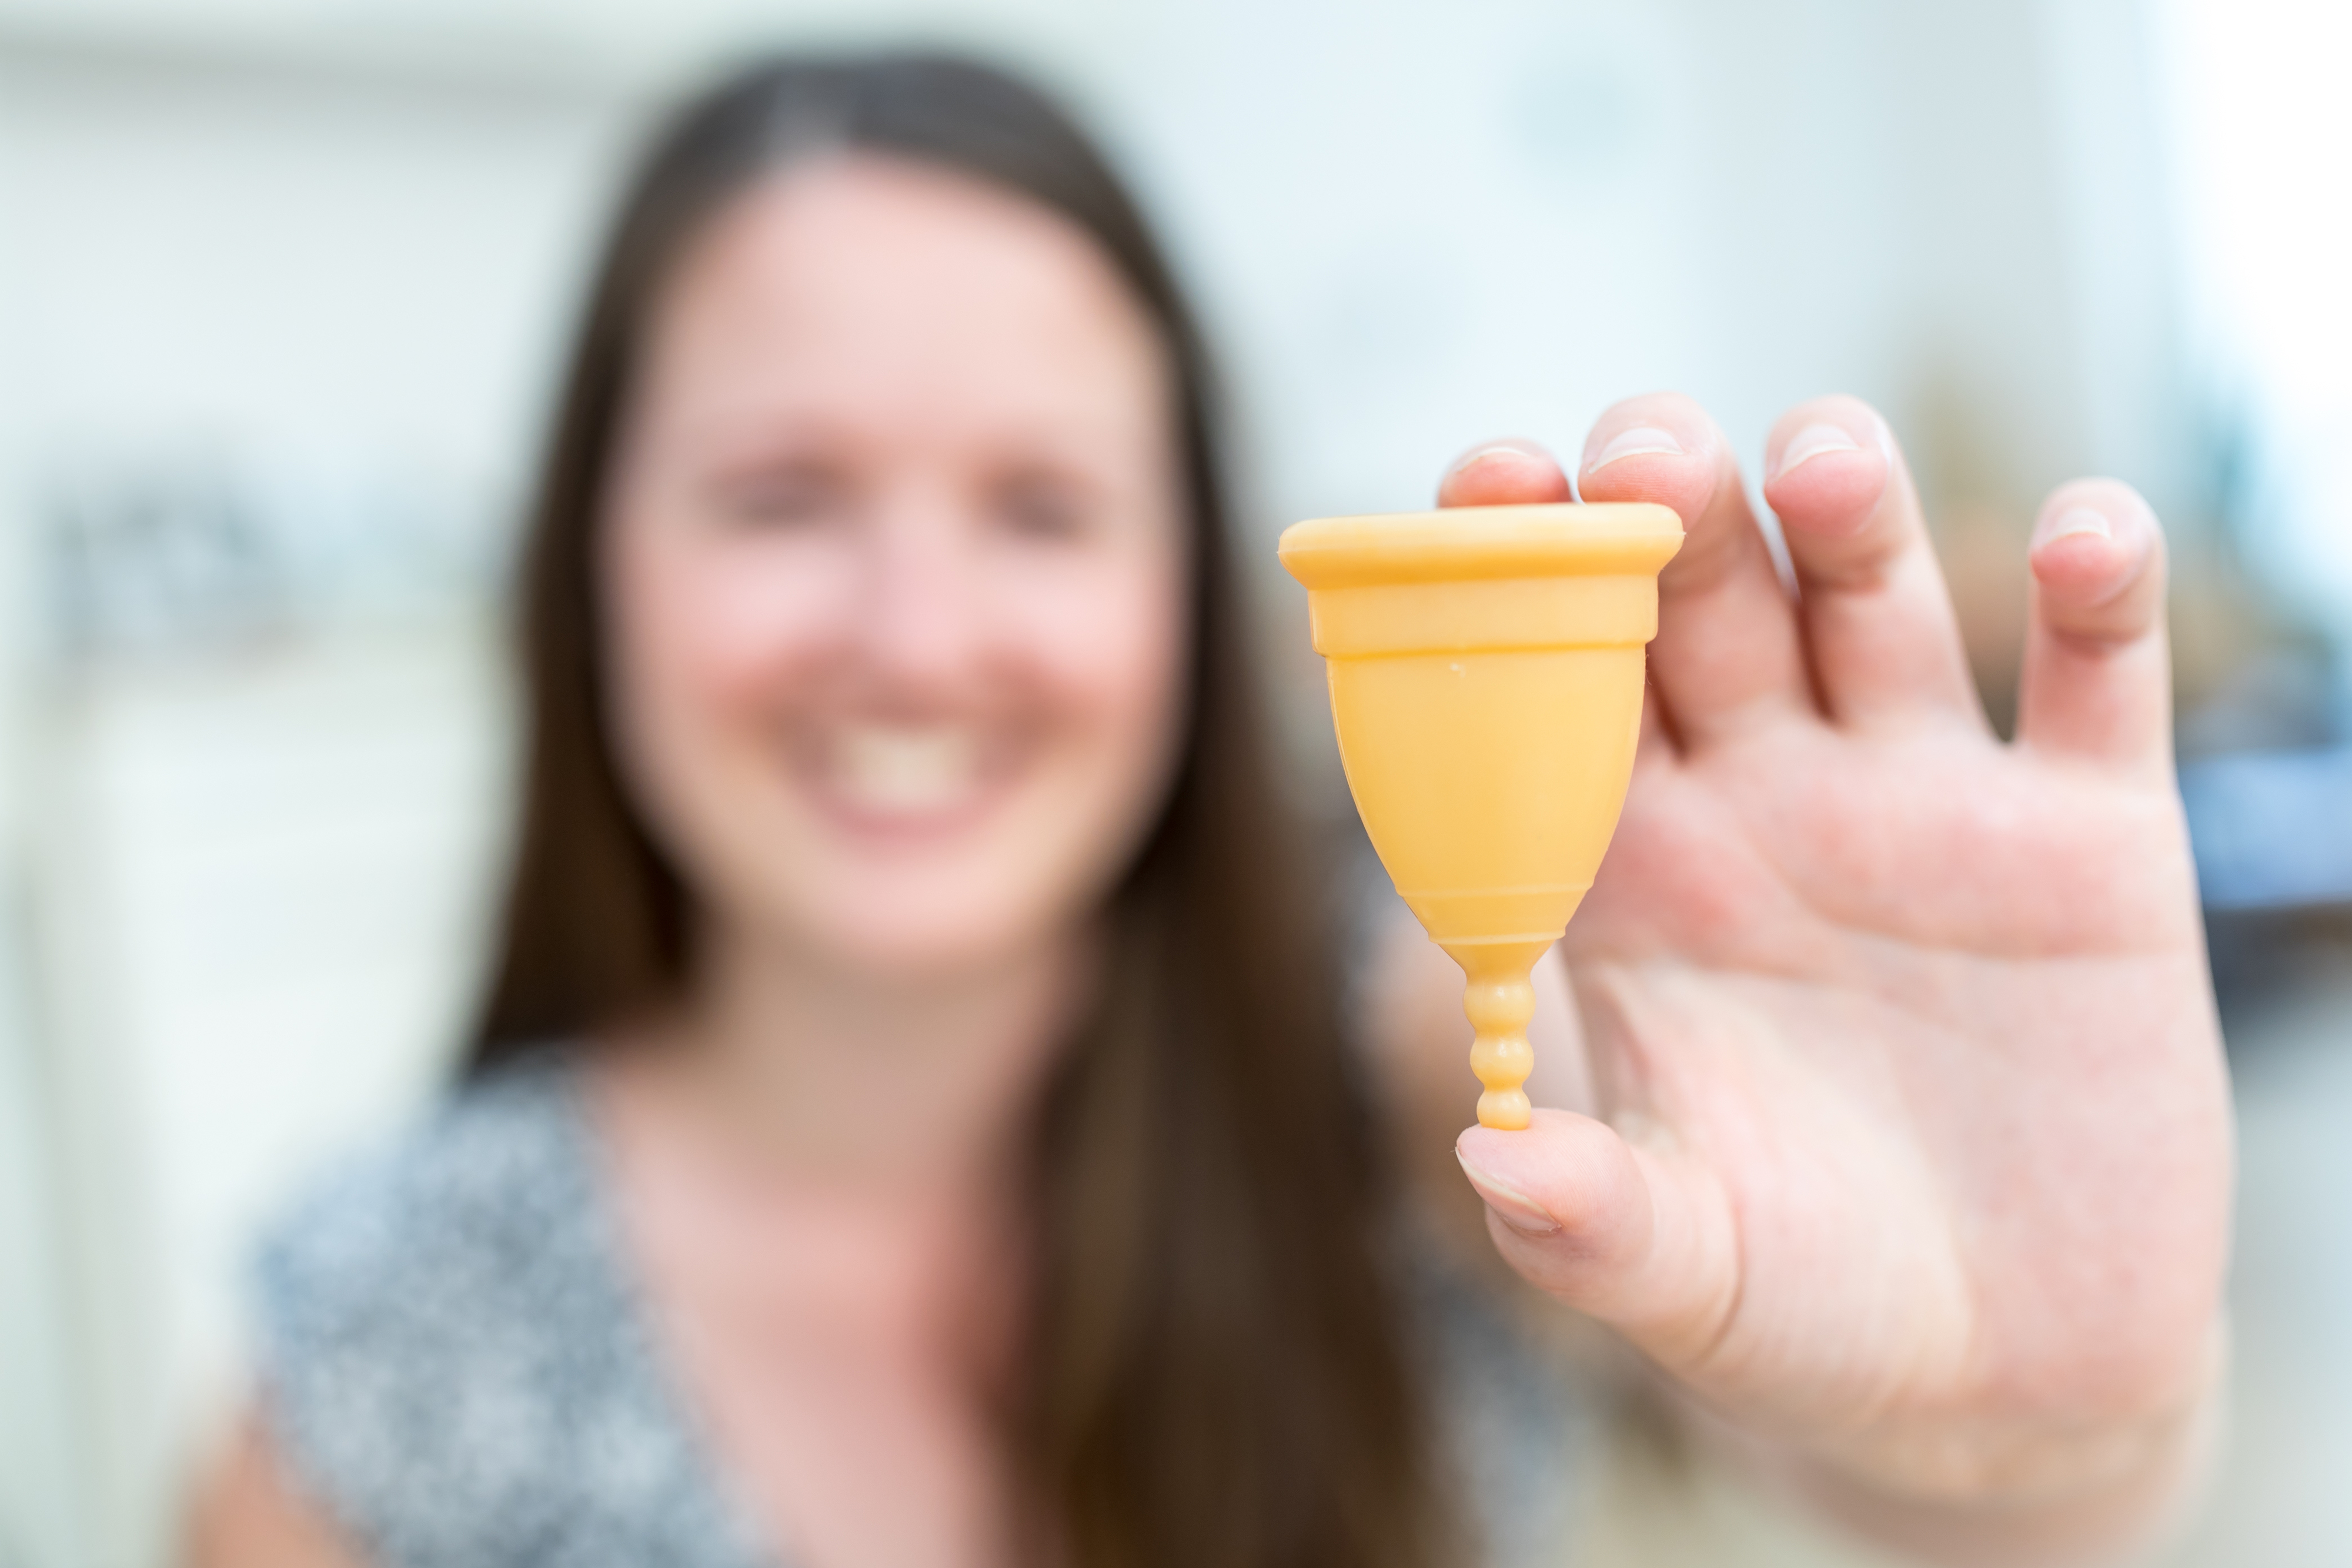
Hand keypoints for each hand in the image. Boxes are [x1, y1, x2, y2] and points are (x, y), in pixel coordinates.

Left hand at [1441, 395, 2229, 1548]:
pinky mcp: (2091, 841)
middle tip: (1644, 452)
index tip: (1481, 485)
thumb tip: (1489, 1167)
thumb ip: (1593, 1218)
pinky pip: (2089, 681)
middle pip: (1697, 605)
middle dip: (1668, 513)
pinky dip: (2096, 590)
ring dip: (1847, 511)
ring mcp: (1921, 806)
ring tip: (1819, 465)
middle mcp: (1760, 805)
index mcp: (1628, 878)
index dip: (1505, 585)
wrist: (2004, 1373)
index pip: (1544, 698)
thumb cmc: (1803, 1304)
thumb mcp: (1688, 1276)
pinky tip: (2077, 539)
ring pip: (1871, 602)